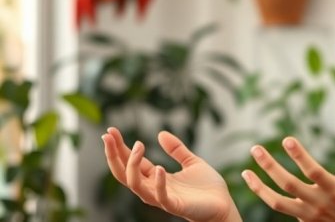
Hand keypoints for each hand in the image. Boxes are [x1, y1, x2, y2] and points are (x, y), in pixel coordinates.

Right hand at [102, 127, 241, 221]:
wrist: (224, 205)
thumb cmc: (207, 188)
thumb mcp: (191, 161)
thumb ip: (176, 149)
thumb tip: (161, 133)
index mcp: (156, 177)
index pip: (131, 162)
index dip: (119, 147)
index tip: (110, 130)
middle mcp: (154, 188)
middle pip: (124, 174)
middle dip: (114, 155)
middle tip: (108, 136)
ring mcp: (163, 198)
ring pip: (136, 185)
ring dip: (132, 166)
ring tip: (138, 146)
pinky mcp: (176, 206)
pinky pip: (160, 197)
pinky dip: (158, 183)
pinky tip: (158, 168)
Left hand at [241, 136, 334, 221]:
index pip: (313, 171)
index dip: (299, 155)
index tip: (286, 139)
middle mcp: (320, 204)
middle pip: (288, 184)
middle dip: (269, 166)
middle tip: (255, 149)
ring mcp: (310, 216)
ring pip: (278, 203)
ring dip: (259, 187)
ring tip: (246, 172)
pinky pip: (284, 211)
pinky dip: (269, 199)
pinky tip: (260, 187)